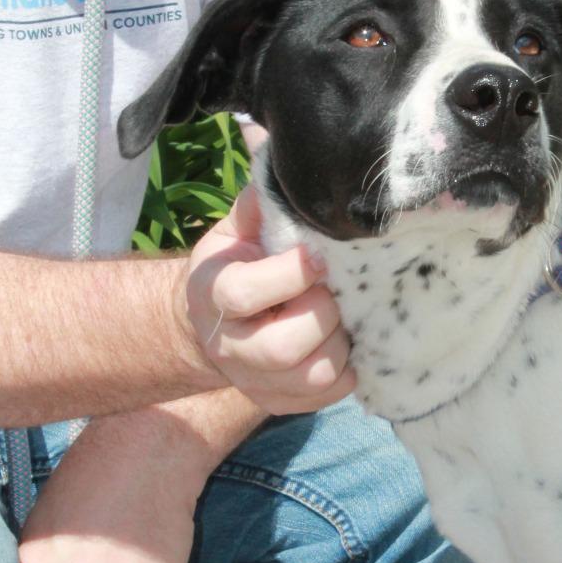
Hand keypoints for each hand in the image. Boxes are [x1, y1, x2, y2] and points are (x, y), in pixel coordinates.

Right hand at [186, 184, 355, 413]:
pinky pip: (332, 393)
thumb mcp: (237, 229)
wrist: (216, 324)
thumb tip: (282, 158)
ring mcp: (256, 383)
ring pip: (316, 375)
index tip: (321, 257)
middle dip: (323, 314)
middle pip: (284, 347)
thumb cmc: (238, 264)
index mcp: (212, 293)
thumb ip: (260, 205)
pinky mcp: (283, 404)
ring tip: (342, 316)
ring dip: (342, 342)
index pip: (243, 294)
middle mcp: (229, 347)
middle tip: (335, 291)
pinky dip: (349, 366)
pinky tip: (345, 340)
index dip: (290, 274)